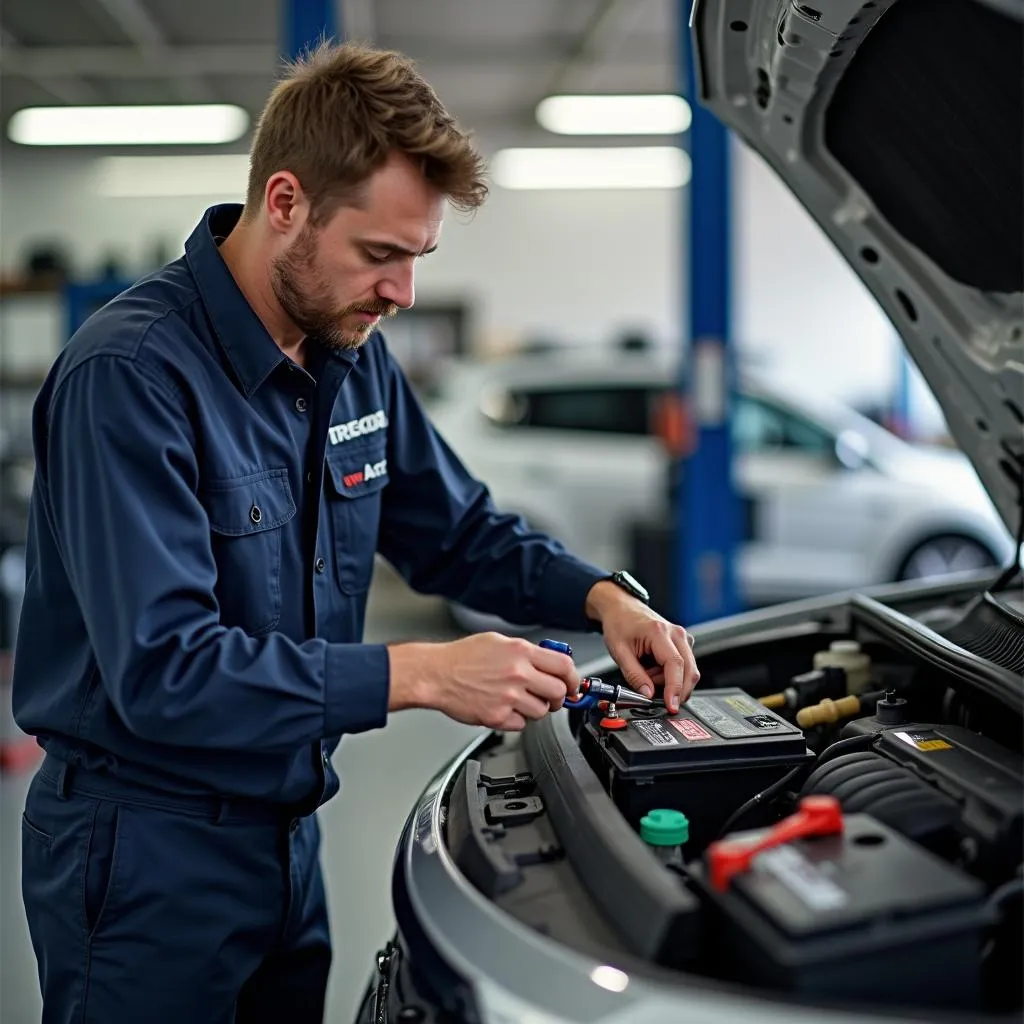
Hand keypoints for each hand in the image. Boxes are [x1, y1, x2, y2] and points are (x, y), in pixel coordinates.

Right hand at [387, 633, 579, 730]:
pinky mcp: (497, 716)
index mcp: (520, 652)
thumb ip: (526, 651)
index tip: (572, 685)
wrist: (436, 674)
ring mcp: (508, 696)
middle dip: (557, 698)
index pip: (564, 666)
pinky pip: (521, 724)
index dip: (573, 678)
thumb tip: (548, 661)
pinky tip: (504, 708)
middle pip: (557, 692)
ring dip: (534, 709)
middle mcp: (518, 673)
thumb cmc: (462, 657)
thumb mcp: (498, 641)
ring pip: (541, 711)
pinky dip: (516, 720)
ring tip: (519, 701)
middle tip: (549, 697)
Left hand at [586, 581, 698, 712]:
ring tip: (646, 672)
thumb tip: (648, 695)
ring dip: (669, 682)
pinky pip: (684, 667)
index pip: (675, 665)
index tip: (671, 705)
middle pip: (689, 671)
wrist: (622, 608)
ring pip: (687, 671)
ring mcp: (682, 637)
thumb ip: (634, 675)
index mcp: (659, 632)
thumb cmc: (620, 624)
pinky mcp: (683, 643)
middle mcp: (676, 633)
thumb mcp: (619, 652)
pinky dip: (670, 675)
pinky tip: (653, 668)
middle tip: (654, 696)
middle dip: (676, 690)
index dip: (675, 689)